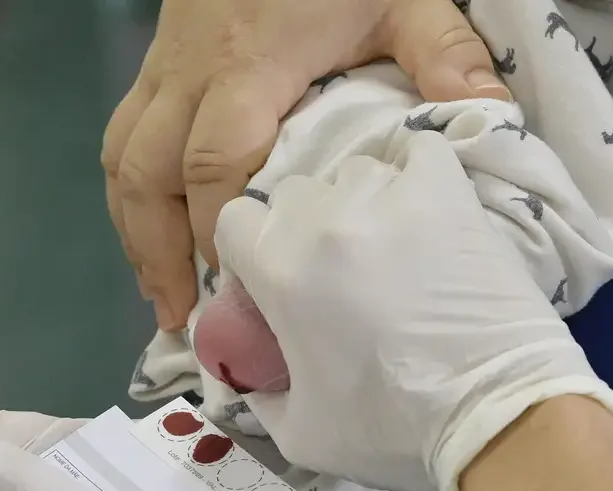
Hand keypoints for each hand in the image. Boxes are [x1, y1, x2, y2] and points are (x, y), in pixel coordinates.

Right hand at [104, 0, 509, 330]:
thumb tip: (490, 122)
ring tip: (158, 292)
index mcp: (248, 67)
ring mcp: (162, 70)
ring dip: (133, 231)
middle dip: (158, 251)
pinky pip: (122, 139)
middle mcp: (189, 75)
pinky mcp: (153, 66)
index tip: (236, 286)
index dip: (217, 230)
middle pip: (147, 174)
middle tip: (181, 316)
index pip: (215, 163)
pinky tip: (147, 233)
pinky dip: (129, 195)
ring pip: (122, 159)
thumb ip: (442, 53)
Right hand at [206, 133, 612, 490]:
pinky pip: (418, 152)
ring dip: (355, 205)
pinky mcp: (449, 193)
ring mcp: (391, 197)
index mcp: (280, 269)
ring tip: (382, 248)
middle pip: (291, 194)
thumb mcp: (298, 433)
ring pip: (351, 174)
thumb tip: (252, 375)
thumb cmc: (391, 430)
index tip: (269, 284)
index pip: (234, 220)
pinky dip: (413, 173)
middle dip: (298, 230)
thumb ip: (260, 395)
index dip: (246, 252)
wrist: (498, 417)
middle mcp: (326, 219)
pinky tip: (420, 208)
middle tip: (329, 276)